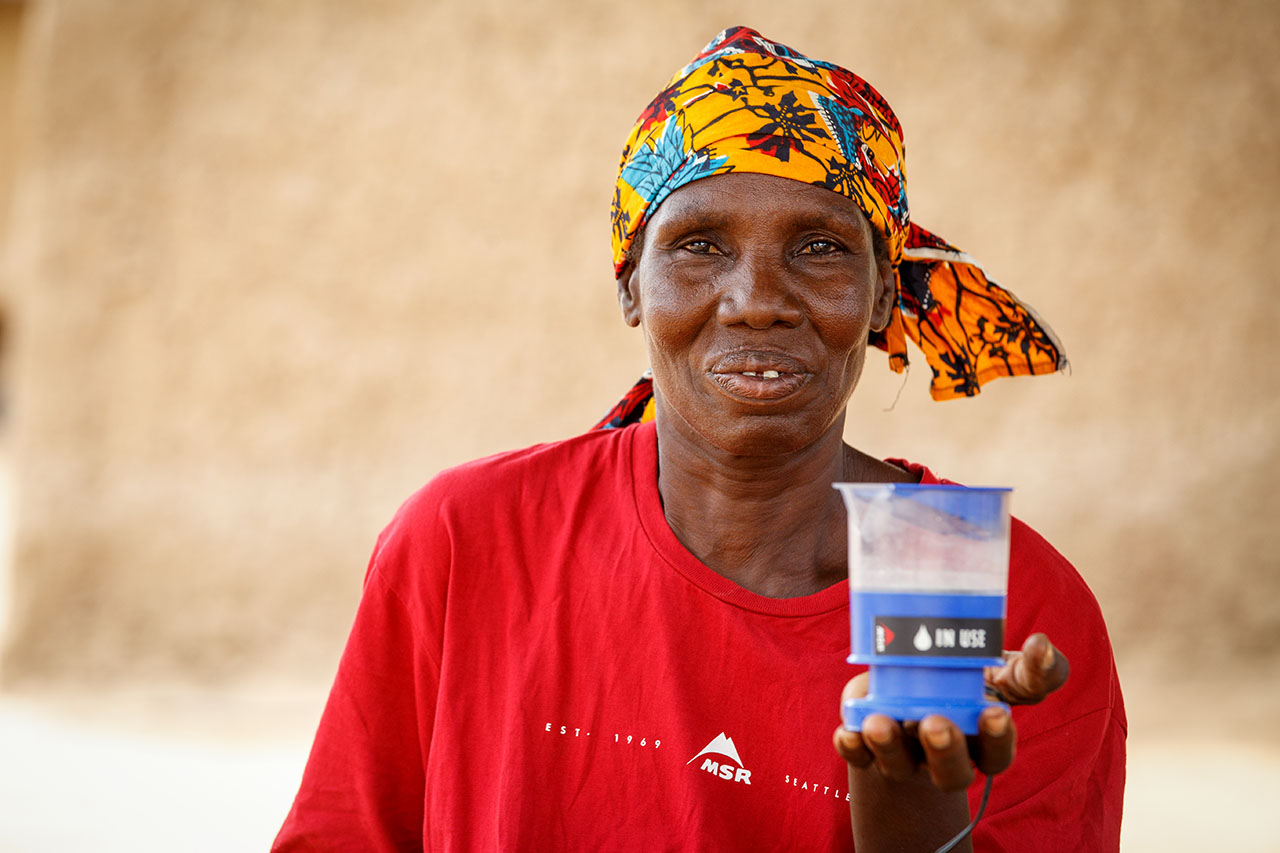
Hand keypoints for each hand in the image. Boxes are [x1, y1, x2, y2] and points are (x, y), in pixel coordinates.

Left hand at [832, 633, 1068, 789]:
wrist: (921, 674)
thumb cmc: (975, 677)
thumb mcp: (1010, 671)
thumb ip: (1036, 668)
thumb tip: (1043, 645)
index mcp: (985, 743)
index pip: (996, 754)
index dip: (996, 738)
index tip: (994, 712)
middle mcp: (946, 756)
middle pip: (949, 772)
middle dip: (943, 750)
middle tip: (935, 724)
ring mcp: (906, 753)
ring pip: (898, 764)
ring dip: (889, 747)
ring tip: (880, 723)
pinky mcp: (869, 743)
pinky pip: (859, 754)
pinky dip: (852, 746)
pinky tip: (846, 732)